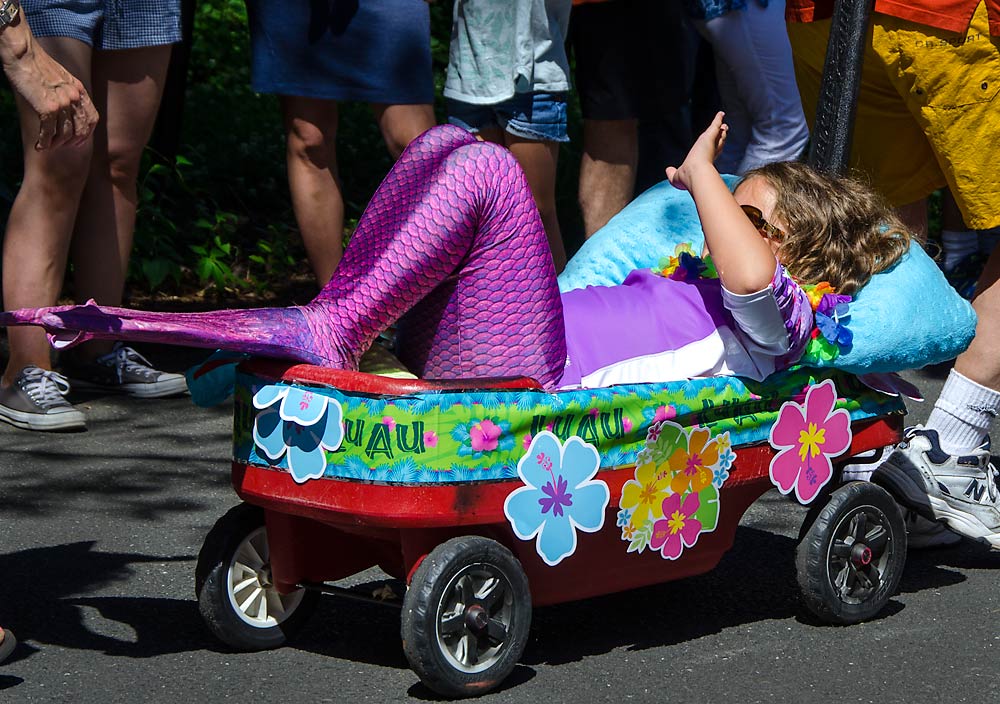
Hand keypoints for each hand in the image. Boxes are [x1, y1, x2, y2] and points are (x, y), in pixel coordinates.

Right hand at [2, 32, 98, 149]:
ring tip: (47, 147)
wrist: (23, 52)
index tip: (79, 141)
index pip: (92, 118)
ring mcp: (63, 103)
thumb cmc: (36, 63)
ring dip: (56, 145)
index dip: (87, 133)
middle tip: (61, 147)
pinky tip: (39, 146)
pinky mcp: (47, 107)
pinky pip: (48, 132)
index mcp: (79, 90)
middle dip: (71, 142)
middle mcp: (74, 97)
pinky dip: (44, 142)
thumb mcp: (61, 77)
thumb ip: (68, 92)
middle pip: (80, 130)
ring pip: (64, 134)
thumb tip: (66, 110)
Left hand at [665, 111, 727, 191]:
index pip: (711, 154)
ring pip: (718, 134)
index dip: (714, 149)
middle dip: (721, 137)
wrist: (695, 174)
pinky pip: (715, 125)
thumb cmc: (686, 179)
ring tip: (723, 125)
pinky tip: (720, 114)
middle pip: (717, 142)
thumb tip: (667, 170)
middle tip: (724, 131)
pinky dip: (718, 119)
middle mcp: (710, 152)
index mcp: (704, 162)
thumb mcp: (676, 177)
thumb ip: (671, 173)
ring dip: (720, 128)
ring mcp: (711, 143)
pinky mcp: (710, 135)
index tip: (718, 146)